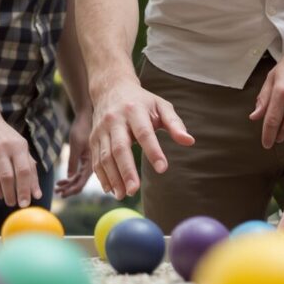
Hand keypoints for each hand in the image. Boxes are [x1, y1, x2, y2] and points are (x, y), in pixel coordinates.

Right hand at [0, 114, 40, 207]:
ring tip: (1, 196)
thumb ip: (30, 171)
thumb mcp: (21, 148)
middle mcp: (2, 148)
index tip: (25, 204)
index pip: (23, 172)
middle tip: (12, 203)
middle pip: (7, 178)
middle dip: (10, 195)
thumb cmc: (6, 136)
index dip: (25, 190)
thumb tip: (37, 194)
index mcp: (18, 146)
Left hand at [56, 104, 93, 198]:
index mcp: (92, 163)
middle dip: (69, 189)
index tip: (61, 194)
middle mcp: (93, 165)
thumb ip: (73, 161)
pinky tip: (63, 179)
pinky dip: (71, 177)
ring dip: (69, 184)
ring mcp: (90, 162)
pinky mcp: (86, 159)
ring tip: (57, 187)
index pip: (81, 183)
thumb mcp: (75, 144)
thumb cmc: (82, 128)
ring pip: (79, 179)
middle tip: (57, 192)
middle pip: (80, 183)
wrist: (87, 115)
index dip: (71, 191)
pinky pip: (79, 172)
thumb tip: (70, 177)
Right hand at [89, 79, 194, 198]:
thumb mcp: (160, 106)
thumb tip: (189, 141)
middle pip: (120, 148)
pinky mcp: (93, 138)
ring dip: (113, 178)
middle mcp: (114, 120)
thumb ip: (175, 123)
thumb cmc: (141, 101)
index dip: (153, 151)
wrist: (110, 88)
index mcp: (134, 110)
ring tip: (124, 194)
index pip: (144, 133)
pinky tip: (111, 189)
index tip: (162, 169)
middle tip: (134, 190)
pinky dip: (102, 176)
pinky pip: (96, 160)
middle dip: (126, 171)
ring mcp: (101, 130)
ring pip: (105, 157)